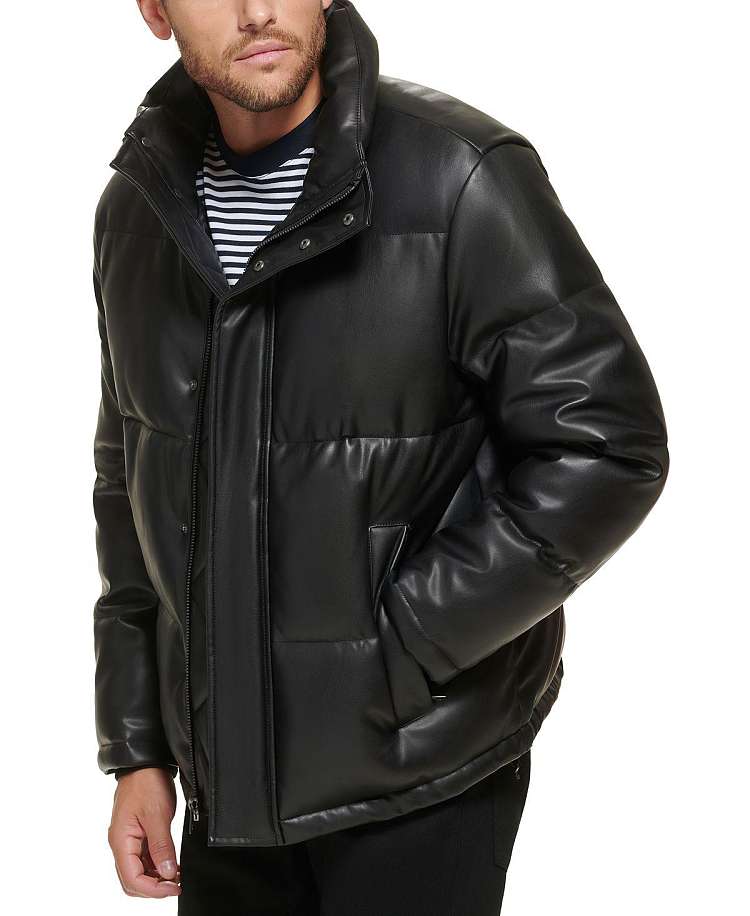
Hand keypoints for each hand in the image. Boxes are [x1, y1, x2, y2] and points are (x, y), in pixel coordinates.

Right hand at [108, 767, 180, 897]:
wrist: (144, 763)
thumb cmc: (146, 783)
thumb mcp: (157, 815)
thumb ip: (162, 846)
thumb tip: (167, 873)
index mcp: (121, 841)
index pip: (132, 879)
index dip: (153, 889)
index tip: (173, 887)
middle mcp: (121, 844)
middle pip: (132, 880)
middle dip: (153, 888)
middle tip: (176, 884)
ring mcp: (128, 840)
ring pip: (138, 871)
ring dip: (155, 878)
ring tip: (175, 875)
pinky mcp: (137, 834)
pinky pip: (143, 858)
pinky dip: (156, 865)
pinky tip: (170, 864)